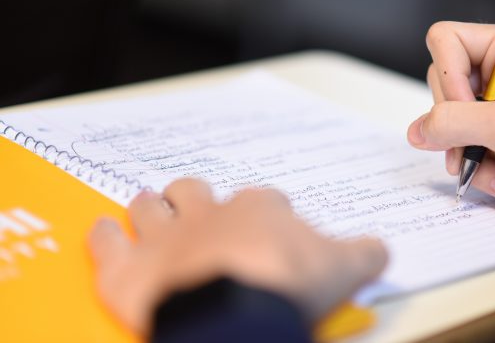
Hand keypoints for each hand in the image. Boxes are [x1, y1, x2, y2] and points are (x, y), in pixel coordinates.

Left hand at [88, 179, 386, 336]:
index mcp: (260, 211)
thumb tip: (381, 250)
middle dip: (195, 195)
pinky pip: (106, 243)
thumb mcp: (344, 269)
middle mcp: (209, 214)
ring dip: (149, 206)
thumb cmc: (287, 286)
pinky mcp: (128, 270)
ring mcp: (165, 238)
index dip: (267, 212)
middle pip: (196, 190)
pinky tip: (103, 230)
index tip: (271, 226)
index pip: (266, 199)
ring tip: (148, 205)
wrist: (237, 313)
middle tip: (195, 204)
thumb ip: (364, 254)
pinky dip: (103, 236)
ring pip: (150, 207)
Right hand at [407, 22, 494, 236]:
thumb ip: (452, 123)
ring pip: (452, 129)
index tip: (470, 108)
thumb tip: (416, 131)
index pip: (446, 40)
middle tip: (488, 145)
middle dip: (463, 130)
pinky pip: (469, 154)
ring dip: (478, 160)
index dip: (447, 77)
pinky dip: (489, 175)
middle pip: (443, 88)